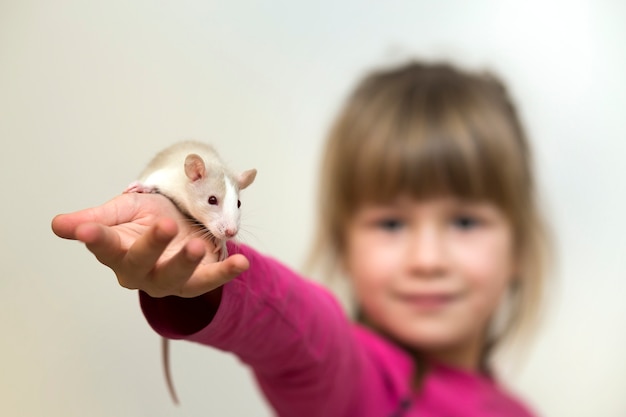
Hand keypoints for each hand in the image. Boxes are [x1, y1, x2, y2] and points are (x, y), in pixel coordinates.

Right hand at [51, 193, 248, 297]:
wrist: (179, 223)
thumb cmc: (146, 217)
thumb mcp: (122, 212)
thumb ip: (96, 220)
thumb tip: (58, 225)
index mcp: (118, 253)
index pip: (105, 247)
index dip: (96, 239)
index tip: (86, 231)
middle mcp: (142, 272)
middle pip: (142, 263)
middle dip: (152, 246)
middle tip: (163, 225)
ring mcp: (170, 280)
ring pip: (176, 277)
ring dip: (187, 264)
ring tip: (197, 247)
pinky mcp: (197, 281)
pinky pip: (211, 281)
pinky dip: (226, 273)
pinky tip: (242, 263)